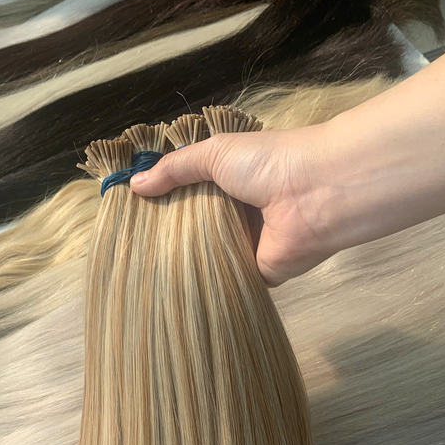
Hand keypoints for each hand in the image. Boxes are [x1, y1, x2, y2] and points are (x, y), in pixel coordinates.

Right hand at [130, 127, 335, 285]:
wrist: (314, 195)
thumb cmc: (268, 164)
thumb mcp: (215, 154)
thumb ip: (176, 168)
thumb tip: (135, 185)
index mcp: (231, 183)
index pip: (189, 196)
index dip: (163, 205)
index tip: (132, 216)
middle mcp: (238, 215)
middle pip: (194, 229)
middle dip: (167, 238)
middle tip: (129, 249)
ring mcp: (247, 246)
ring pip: (206, 258)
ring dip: (182, 263)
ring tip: (141, 271)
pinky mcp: (256, 275)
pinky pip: (224, 282)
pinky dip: (205, 285)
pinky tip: (172, 290)